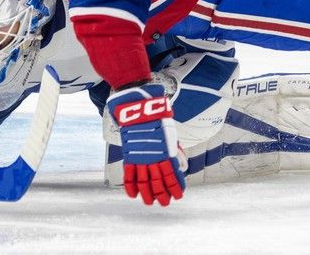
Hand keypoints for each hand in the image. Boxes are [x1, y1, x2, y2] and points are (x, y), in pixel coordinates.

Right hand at [106, 83, 184, 205]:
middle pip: (159, 182)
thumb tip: (181, 163)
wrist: (137, 105)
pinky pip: (129, 174)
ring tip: (151, 202)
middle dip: (163, 194)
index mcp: (166, 151)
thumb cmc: (156, 116)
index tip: (179, 195)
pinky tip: (134, 195)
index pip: (173, 175)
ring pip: (144, 182)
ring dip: (148, 194)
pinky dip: (131, 186)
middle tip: (166, 202)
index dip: (176, 187)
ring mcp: (140, 156)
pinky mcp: (129, 154)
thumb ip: (174, 149)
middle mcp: (153, 156)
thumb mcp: (171, 131)